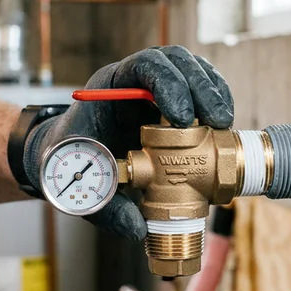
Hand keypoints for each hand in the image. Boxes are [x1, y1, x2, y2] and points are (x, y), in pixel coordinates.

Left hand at [22, 46, 232, 239]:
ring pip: (192, 71)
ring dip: (214, 92)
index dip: (169, 84)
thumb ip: (106, 208)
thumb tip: (138, 229)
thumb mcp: (83, 187)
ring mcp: (155, 87)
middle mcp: (135, 80)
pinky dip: (215, 101)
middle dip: (202, 88)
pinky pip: (199, 89)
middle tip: (218, 121)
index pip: (145, 66)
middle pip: (176, 62)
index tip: (184, 118)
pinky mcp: (172, 101)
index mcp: (109, 87)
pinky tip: (222, 125)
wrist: (66, 155)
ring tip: (224, 123)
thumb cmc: (72, 163)